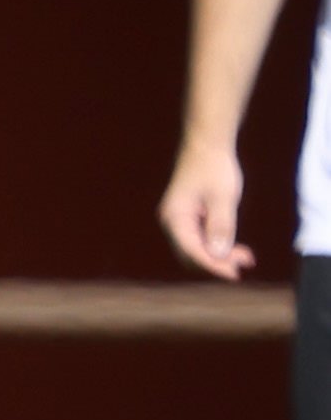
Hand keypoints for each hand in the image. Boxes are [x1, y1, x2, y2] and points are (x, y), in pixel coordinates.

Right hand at [161, 146, 252, 280]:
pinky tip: (236, 248)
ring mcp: (178, 220)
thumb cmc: (214, 168)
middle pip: (192, 254)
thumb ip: (221, 227)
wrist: (206, 145)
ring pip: (196, 248)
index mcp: (174, 217)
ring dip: (219, 255)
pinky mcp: (188, 218)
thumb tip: (218, 254)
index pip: (192, 250)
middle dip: (218, 262)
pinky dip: (217, 245)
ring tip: (247, 257)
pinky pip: (200, 239)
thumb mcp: (223, 198)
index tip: (234, 274)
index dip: (213, 265)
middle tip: (246, 262)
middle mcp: (171, 222)